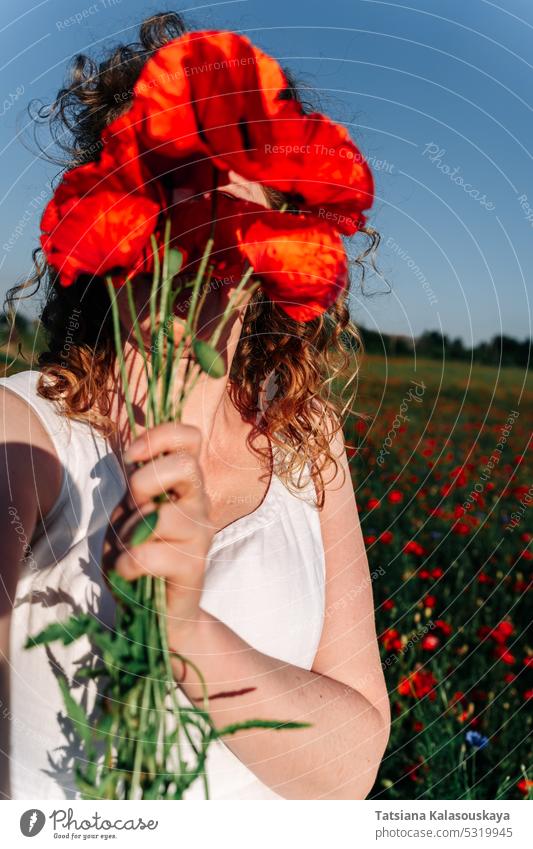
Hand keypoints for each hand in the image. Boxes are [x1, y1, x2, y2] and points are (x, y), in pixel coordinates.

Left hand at [104, 422, 214, 641]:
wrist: (158, 613)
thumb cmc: (140, 556)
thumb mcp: (129, 512)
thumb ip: (135, 486)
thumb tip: (133, 458)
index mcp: (184, 484)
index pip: (190, 438)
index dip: (161, 436)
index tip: (132, 455)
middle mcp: (199, 503)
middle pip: (186, 466)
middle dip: (145, 481)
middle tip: (133, 505)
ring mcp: (200, 535)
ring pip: (163, 516)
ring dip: (128, 533)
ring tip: (126, 549)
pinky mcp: (193, 567)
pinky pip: (150, 555)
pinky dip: (127, 564)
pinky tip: (128, 572)